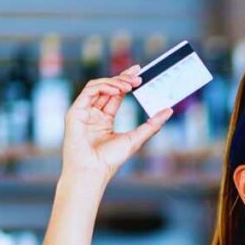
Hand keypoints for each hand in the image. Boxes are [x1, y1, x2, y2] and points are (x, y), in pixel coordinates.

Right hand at [61, 65, 172, 184]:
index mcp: (104, 119)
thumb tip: (169, 110)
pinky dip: (104, 87)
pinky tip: (118, 89)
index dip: (126, 81)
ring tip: (130, 84)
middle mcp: (92, 113)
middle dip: (122, 77)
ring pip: (98, 86)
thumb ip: (152, 125)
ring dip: (115, 82)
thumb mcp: (136, 138)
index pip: (116, 94)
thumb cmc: (110, 160)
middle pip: (107, 87)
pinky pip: (89, 91)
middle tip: (138, 73)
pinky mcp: (75, 112)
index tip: (140, 73)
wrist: (93, 171)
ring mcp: (83, 112)